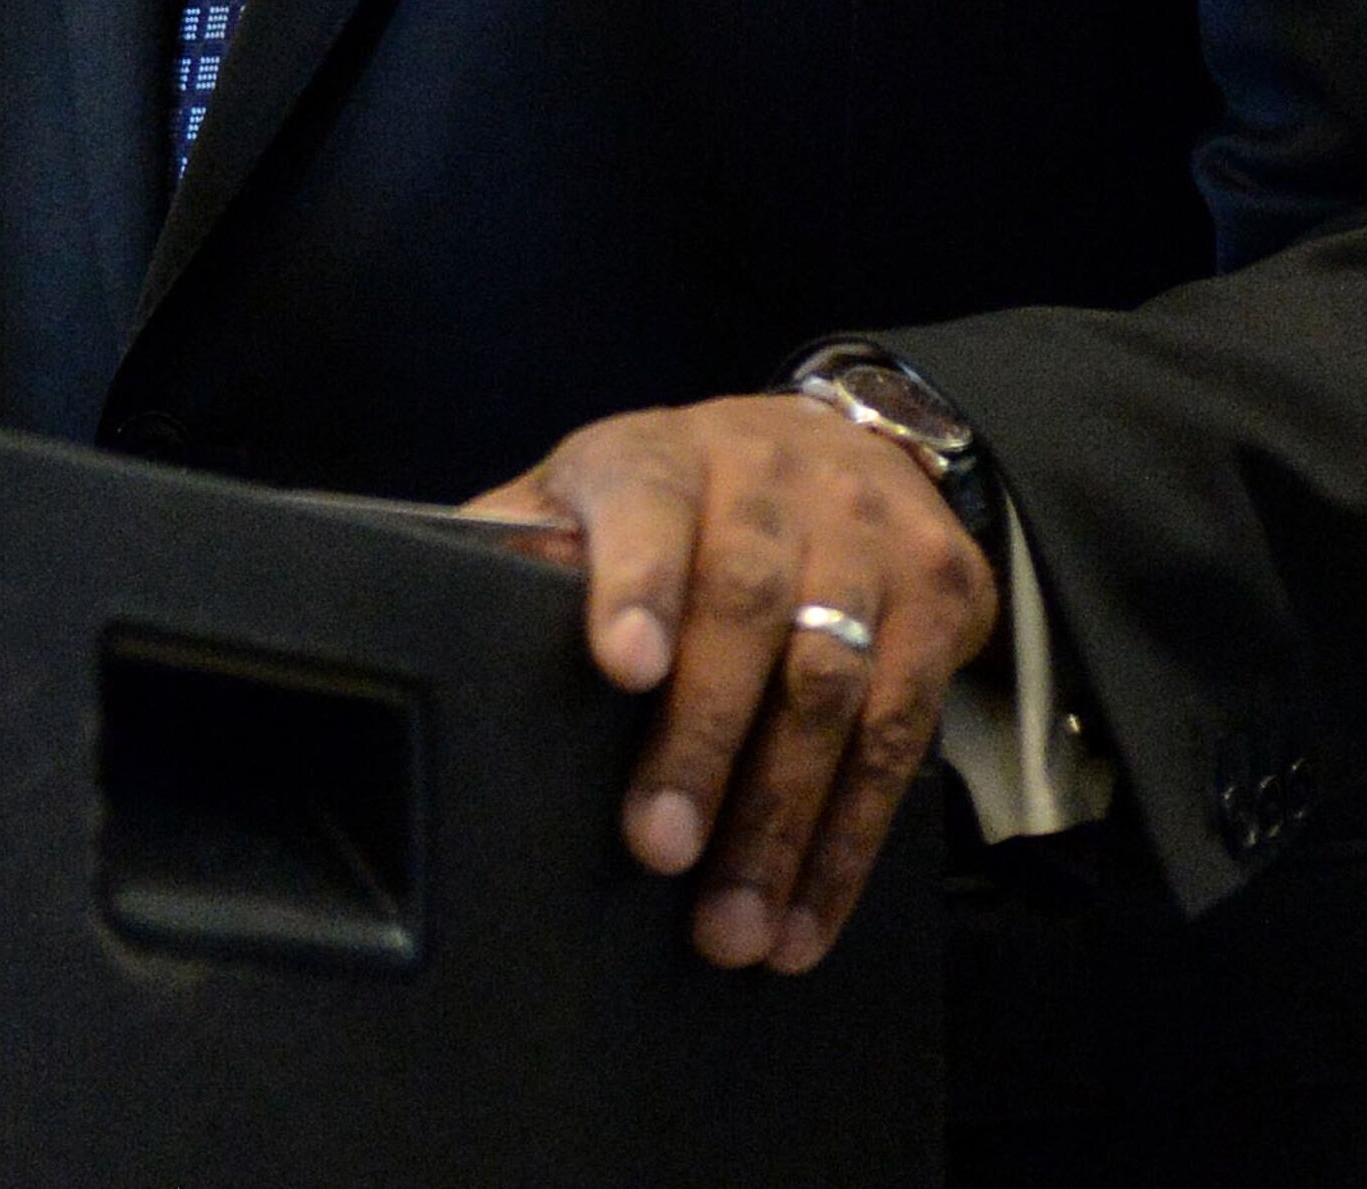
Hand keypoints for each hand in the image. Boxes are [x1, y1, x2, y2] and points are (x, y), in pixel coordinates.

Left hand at [464, 393, 997, 972]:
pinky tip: (805, 918)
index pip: (647, 507)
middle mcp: (773, 479)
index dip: (634, 582)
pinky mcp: (941, 591)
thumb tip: (425, 598)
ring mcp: (867, 533)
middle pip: (745, 608)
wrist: (848, 438)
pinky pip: (903, 734)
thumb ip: (523, 541)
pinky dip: (851, 842)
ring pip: (831, 684)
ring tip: (733, 927)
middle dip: (704, 740)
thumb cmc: (684, 498)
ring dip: (782, 821)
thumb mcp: (597, 492)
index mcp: (665, 455)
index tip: (619, 665)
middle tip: (659, 849)